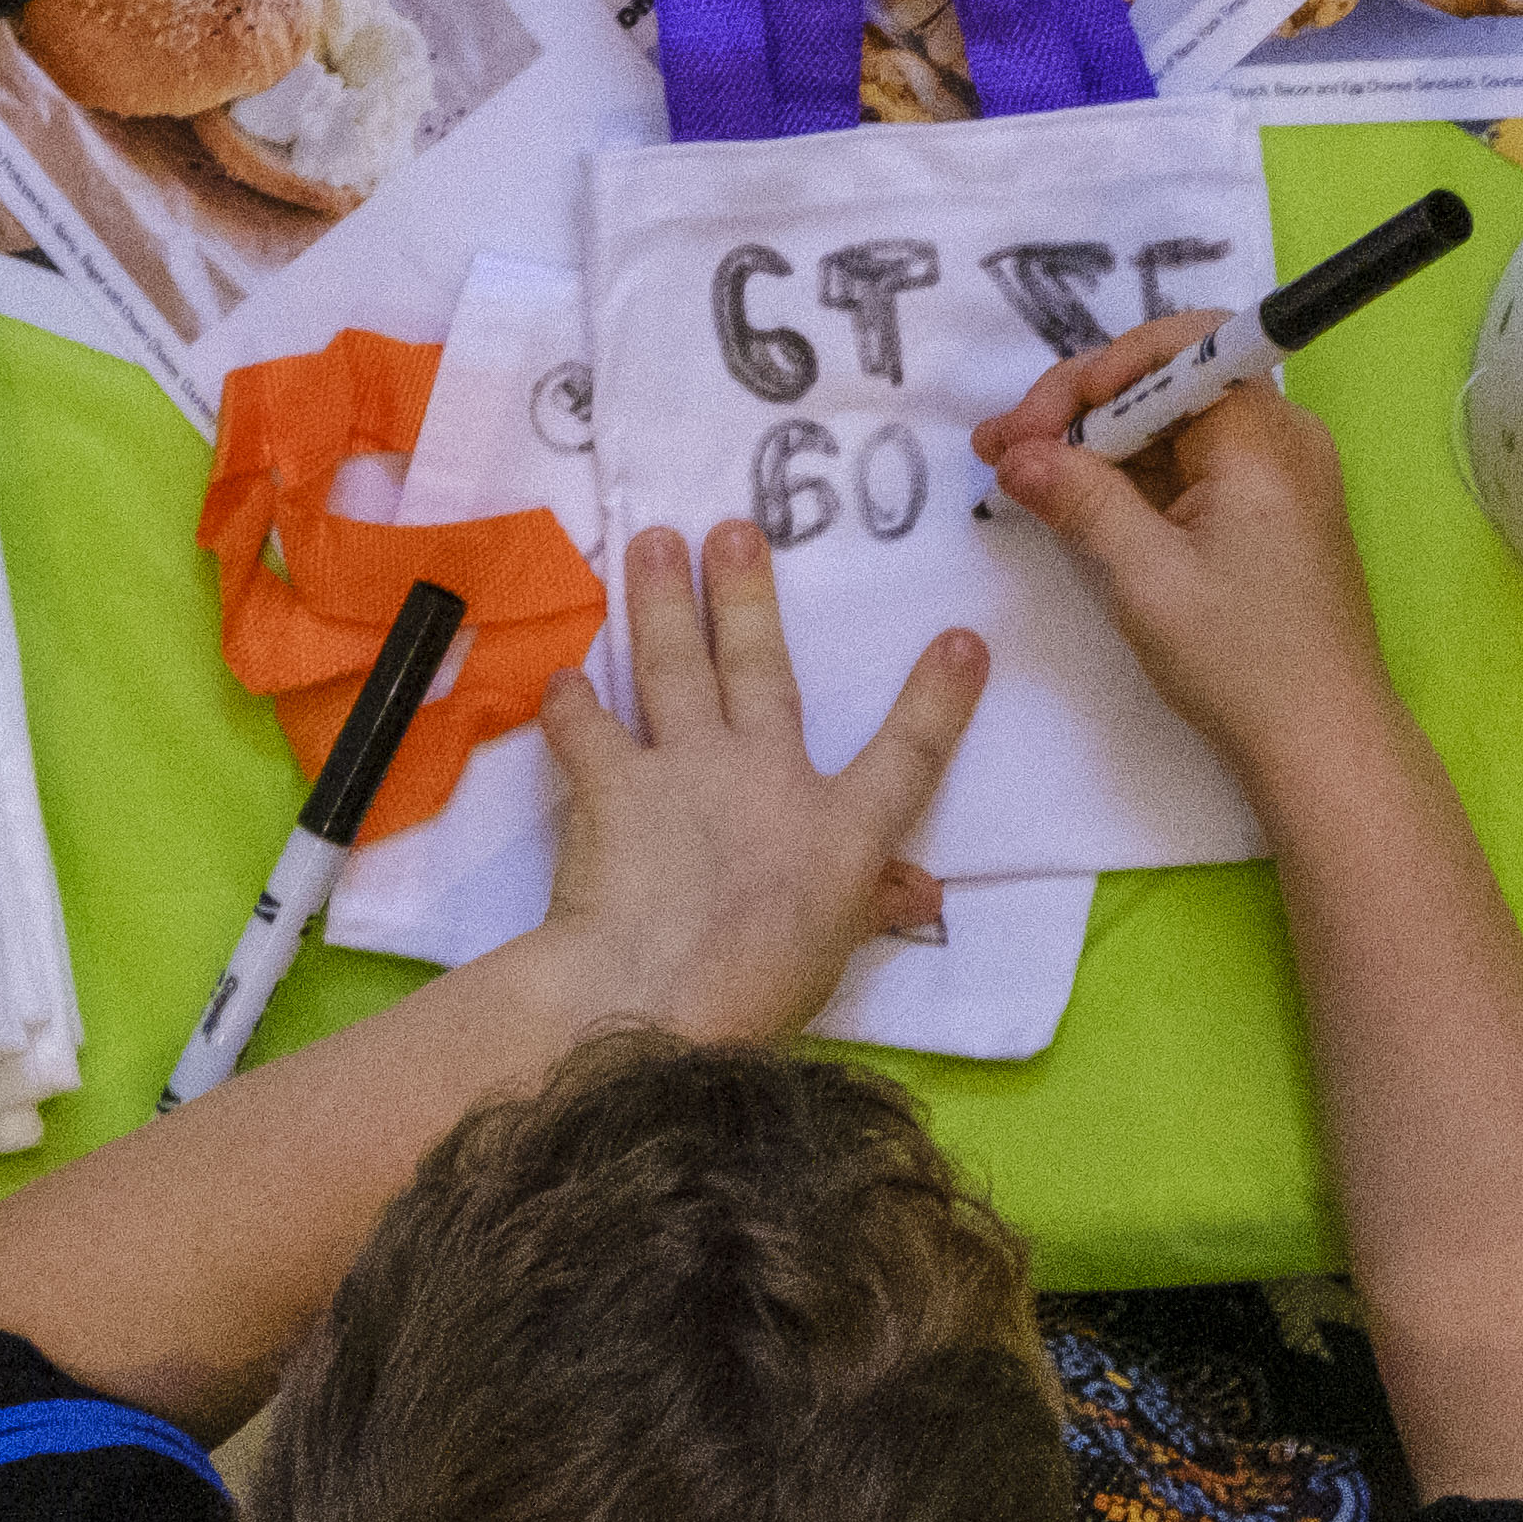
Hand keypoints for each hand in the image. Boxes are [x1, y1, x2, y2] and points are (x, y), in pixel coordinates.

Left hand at [536, 524, 972, 1045]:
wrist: (655, 993)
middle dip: (748, 596)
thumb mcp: (837, 954)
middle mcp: (765, 775)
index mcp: (839, 827)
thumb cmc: (759, 987)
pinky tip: (562, 676)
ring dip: (659, 602)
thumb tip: (927, 891)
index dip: (938, 698)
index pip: (908, 754)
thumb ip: (876, 907)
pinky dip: (572, 703)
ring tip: (648, 541)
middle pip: (761, 669)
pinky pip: (587, 730)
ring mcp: (685, 770)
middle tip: (734, 528)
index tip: (960, 641)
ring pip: (673, 667)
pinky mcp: (613, 786)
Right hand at [977, 317, 1402, 780]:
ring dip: (1097, 446)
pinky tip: (1073, 498)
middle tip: (1000, 447)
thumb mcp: (1147, 577)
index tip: (1038, 421)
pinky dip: (1131, 479)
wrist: (1323, 742)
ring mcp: (1277, 478)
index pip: (1179, 348)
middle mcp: (1280, 440)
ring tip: (1016, 473)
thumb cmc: (1244, 660)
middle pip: (1170, 383)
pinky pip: (1190, 469)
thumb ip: (1082, 500)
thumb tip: (1018, 454)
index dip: (1097, 371)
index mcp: (1263, 438)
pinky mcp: (1266, 516)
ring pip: (1173, 429)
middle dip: (1081, 409)